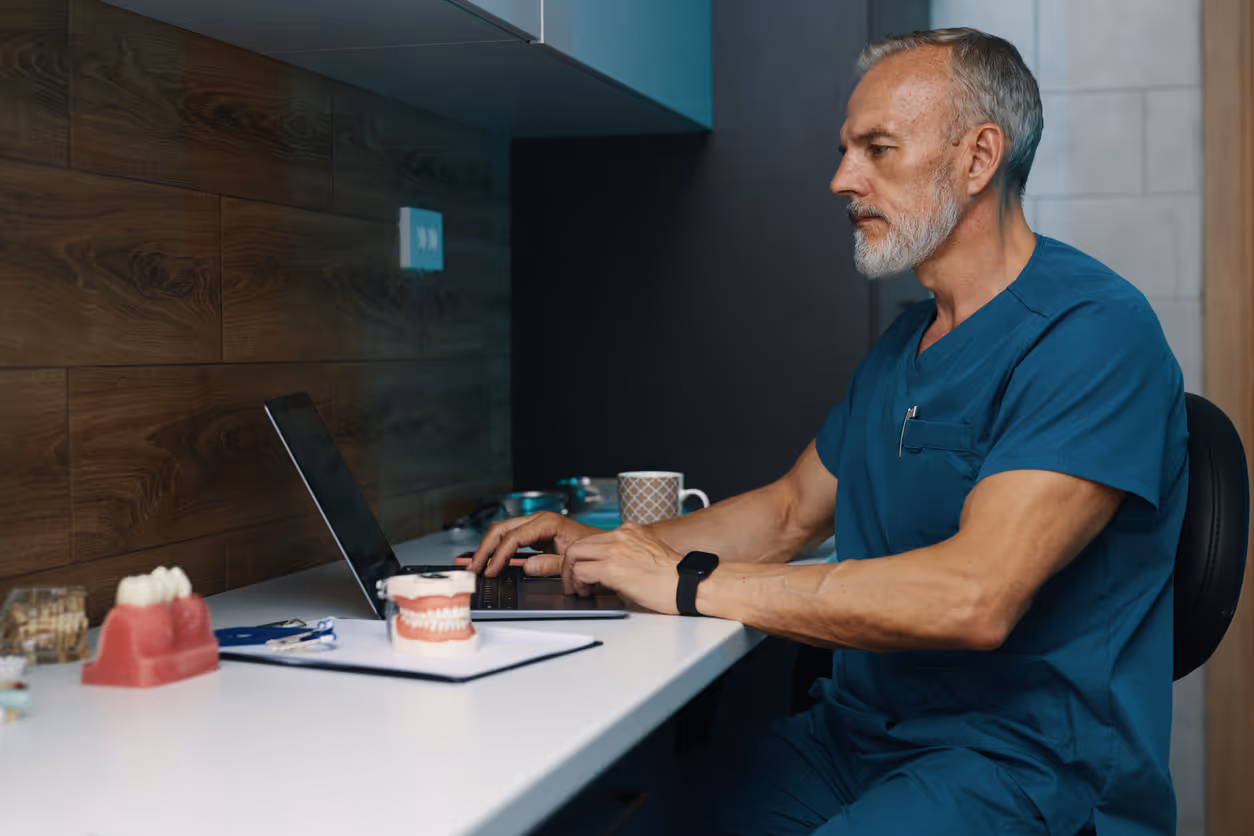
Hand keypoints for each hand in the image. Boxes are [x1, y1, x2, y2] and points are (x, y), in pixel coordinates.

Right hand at [466, 512, 600, 576]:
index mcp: (547, 523)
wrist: (602, 547)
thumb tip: (528, 567)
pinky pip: (510, 538)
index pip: (514, 537)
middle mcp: (539, 520)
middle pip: (501, 529)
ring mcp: (535, 525)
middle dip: (485, 548)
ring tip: (476, 564)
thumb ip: (550, 564)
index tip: (490, 571)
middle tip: (474, 567)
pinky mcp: (534, 534)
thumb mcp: (573, 561)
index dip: (499, 555)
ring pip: (502, 531)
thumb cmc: (592, 551)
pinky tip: (490, 560)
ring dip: (488, 548)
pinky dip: (498, 549)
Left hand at [563, 523, 683, 614]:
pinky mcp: (612, 567)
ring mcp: (615, 549)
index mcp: (630, 531)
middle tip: (574, 581)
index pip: (595, 539)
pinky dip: (578, 582)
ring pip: (575, 554)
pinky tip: (585, 592)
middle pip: (579, 544)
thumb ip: (625, 557)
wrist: (688, 584)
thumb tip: (608, 573)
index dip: (585, 557)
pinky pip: (582, 571)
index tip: (584, 570)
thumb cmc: (674, 578)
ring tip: (578, 588)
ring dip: (572, 573)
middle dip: (571, 563)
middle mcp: (621, 535)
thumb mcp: (647, 556)